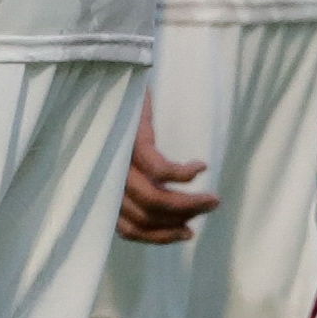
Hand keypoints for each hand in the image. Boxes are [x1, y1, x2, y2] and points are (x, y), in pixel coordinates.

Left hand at [116, 97, 219, 245]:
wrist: (111, 80)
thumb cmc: (119, 122)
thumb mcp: (124, 158)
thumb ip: (137, 186)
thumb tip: (171, 215)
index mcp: (103, 189)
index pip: (127, 229)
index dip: (158, 237)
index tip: (185, 234)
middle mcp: (107, 180)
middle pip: (146, 216)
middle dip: (182, 220)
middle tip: (209, 209)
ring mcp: (118, 162)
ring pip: (156, 199)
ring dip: (190, 204)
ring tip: (212, 198)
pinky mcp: (132, 142)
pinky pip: (163, 171)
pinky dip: (186, 174)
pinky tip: (200, 168)